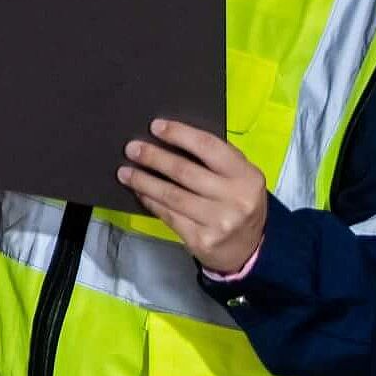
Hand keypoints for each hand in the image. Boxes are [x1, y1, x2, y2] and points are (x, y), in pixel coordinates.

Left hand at [118, 120, 267, 274]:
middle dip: (154, 157)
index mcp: (246, 176)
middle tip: (132, 148)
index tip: (155, 127)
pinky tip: (140, 192)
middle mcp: (235, 199)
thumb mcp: (240, 178)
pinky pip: (168, 215)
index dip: (179, 134)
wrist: (250, 249)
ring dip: (144, 181)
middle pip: (184, 171)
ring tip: (125, 172)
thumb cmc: (238, 203)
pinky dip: (150, 201)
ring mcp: (218, 222)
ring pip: (172, 195)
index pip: (208, 146)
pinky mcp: (201, 240)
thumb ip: (216, 159)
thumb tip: (172, 139)